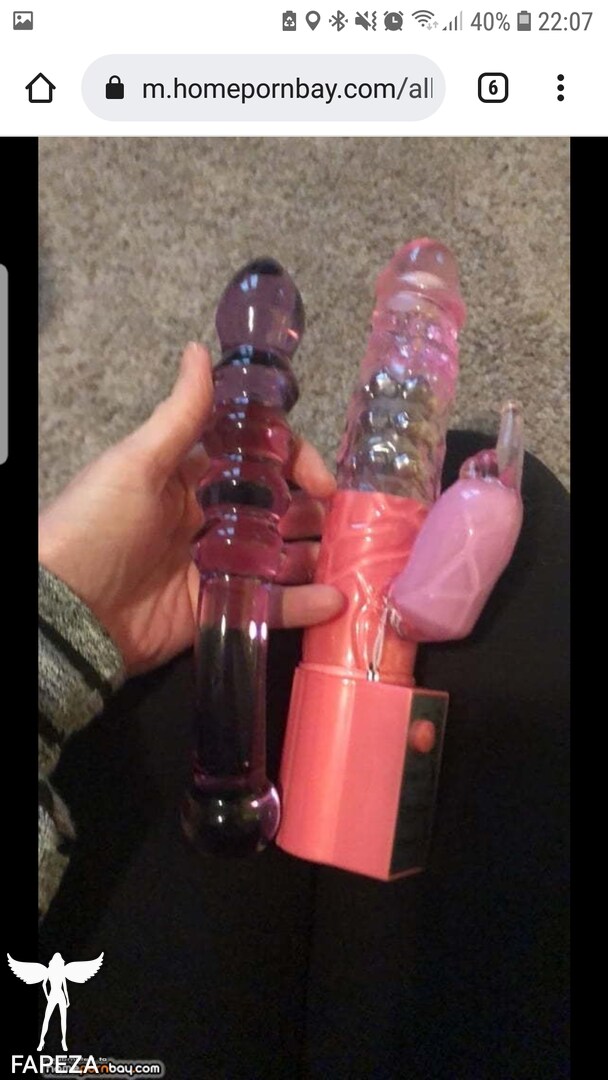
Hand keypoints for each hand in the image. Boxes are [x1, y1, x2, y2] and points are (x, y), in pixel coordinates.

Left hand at [39, 343, 343, 674]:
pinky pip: (267, 605)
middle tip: (343, 522)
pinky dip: (302, 603)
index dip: (294, 462)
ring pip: (280, 556)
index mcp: (190, 478)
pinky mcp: (218, 609)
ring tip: (348, 559)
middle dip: (313, 511)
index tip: (320, 478)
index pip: (256, 460)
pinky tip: (334, 600)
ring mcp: (216, 567)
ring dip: (316, 555)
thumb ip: (180, 416)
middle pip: (277, 509)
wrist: (65, 610)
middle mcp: (208, 520)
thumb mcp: (136, 464)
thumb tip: (199, 349)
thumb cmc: (96, 526)